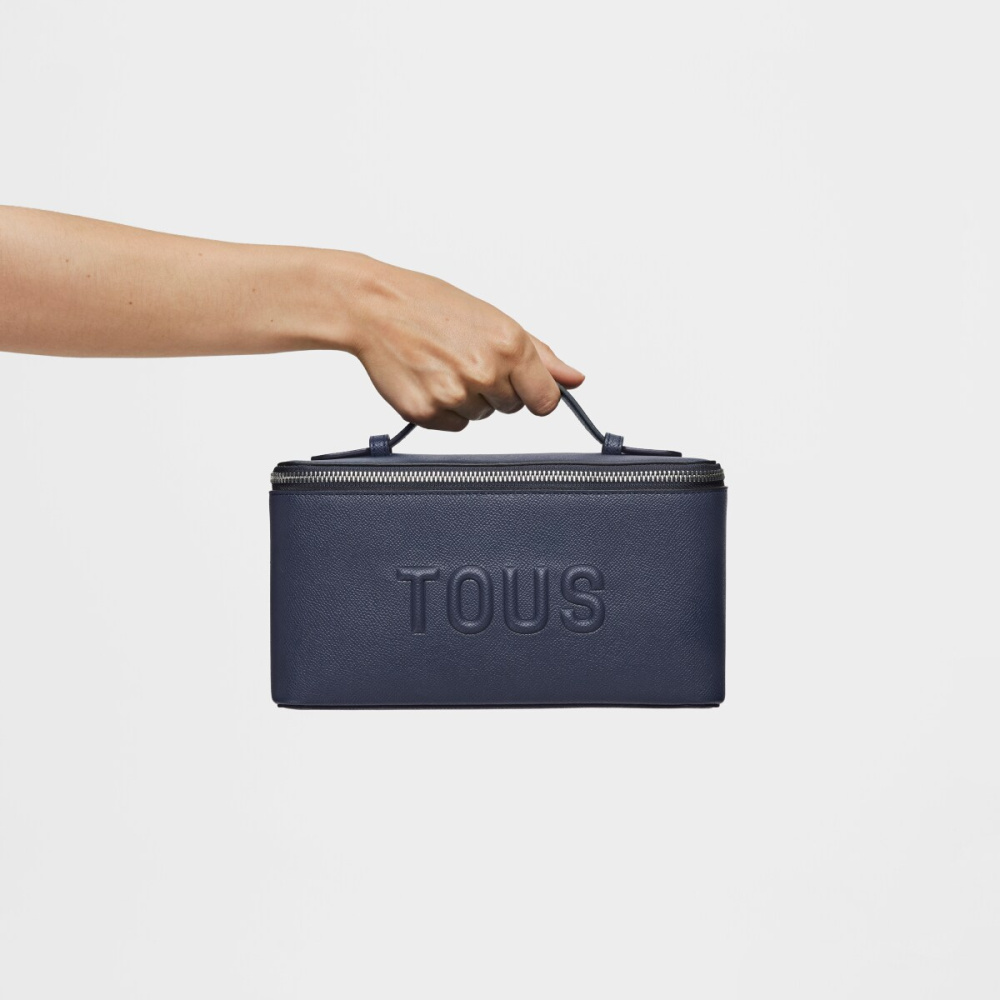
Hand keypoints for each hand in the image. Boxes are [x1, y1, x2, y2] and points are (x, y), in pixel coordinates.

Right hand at [343, 256, 583, 430]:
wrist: (374, 307)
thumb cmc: (432, 306)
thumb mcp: (494, 319)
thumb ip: (541, 355)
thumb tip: (575, 379)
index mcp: (510, 345)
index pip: (546, 401)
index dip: (534, 393)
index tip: (521, 385)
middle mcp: (485, 372)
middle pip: (512, 408)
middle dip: (496, 389)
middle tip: (466, 358)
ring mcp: (455, 395)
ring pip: (481, 417)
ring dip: (468, 398)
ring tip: (443, 364)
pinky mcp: (426, 413)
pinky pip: (453, 426)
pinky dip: (442, 409)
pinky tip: (428, 378)